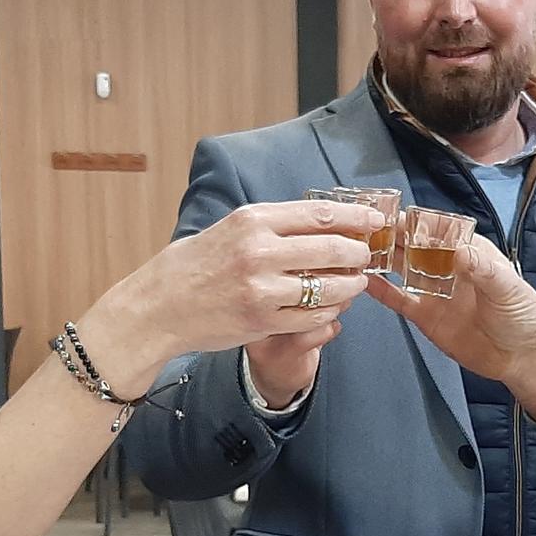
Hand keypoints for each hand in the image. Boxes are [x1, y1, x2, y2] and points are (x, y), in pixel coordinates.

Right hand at [86, 201, 376, 396]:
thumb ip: (272, 225)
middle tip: (366, 256)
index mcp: (252, 220)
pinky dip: (331, 312)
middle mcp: (259, 252)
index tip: (375, 220)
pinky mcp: (263, 321)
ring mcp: (262, 289)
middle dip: (358, 253)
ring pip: (328, 287)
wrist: (160, 307)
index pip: (319, 214)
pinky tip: (334, 307)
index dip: (355, 217)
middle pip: (331, 249)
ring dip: (351, 286)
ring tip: (356, 283)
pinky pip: (313, 317)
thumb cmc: (195, 264)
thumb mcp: (230, 228)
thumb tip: (323, 221)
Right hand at [366, 236, 535, 419]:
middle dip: (391, 235)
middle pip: (413, 245)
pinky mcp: (426, 315)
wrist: (521, 357)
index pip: (438, 229)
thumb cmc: (523, 316)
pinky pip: (399, 299)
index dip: (416, 221)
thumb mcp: (508, 289)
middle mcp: (448, 266)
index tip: (394, 214)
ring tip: (356, 248)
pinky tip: (364, 281)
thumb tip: (461, 251)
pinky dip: (381, 291)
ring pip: (401, 268)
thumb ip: (484, 270)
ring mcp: (434, 290)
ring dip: (381, 258)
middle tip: (365, 228)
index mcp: (470, 251)